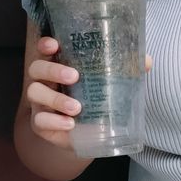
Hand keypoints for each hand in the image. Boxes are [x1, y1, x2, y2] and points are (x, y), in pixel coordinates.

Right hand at [25, 38, 153, 148]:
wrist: (92, 136)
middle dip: (53, 69)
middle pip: (36, 68)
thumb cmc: (98, 102)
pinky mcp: (41, 124)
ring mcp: (40, 103)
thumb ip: (126, 71)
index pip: (45, 49)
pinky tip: (70, 124)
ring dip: (55, 99)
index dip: (45, 44)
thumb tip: (146, 60)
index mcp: (60, 66)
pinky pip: (39, 121)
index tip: (54, 44)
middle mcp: (46, 82)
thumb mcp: (112, 85)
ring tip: (77, 107)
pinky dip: (54, 122)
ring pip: (34, 92)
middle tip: (74, 76)